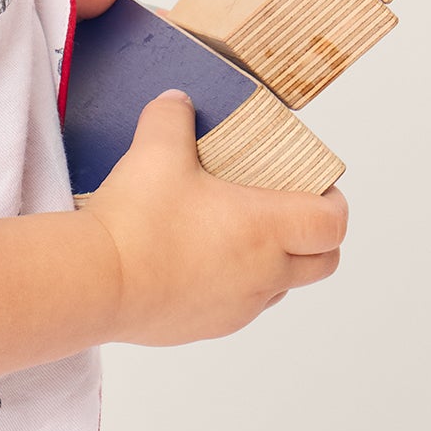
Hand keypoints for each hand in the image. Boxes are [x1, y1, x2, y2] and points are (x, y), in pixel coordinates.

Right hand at [81, 88, 346, 345]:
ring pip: (280, 289)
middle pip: (322, 264)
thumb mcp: (156, 150)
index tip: (319, 189)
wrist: (96, 282)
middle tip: (289, 215)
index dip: (334, 204)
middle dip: (316, 240)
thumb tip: (176, 102)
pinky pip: (238, 308)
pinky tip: (197, 265)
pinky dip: (234, 288)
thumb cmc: (137, 221)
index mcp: (267, 228)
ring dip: (275, 266)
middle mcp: (263, 274)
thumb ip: (171, 117)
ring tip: (238, 238)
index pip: (332, 224)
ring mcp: (238, 307)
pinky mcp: (206, 328)